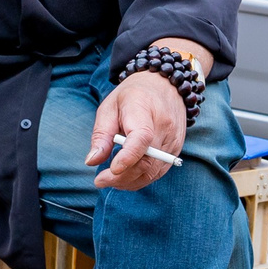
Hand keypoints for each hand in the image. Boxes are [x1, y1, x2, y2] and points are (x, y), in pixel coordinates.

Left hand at [87, 69, 187, 190]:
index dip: (128, 157)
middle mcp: (163, 126)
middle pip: (146, 161)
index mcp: (143, 109)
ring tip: (110, 179)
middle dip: (121, 177)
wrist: (164, 86)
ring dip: (130, 181)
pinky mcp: (176, 149)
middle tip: (100, 180)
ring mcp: (172, 139)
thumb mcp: (109, 107)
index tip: (111, 169)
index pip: (141, 138)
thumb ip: (101, 135)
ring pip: (152, 171)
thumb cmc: (132, 97)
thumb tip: (91, 161)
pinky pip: (159, 171)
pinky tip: (126, 176)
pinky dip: (141, 178)